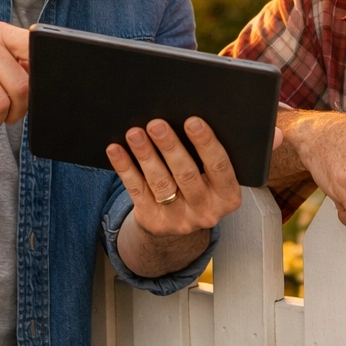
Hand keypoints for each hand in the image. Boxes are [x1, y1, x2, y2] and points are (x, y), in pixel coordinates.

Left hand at [106, 117, 243, 237]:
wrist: (180, 224)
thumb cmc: (200, 186)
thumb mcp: (213, 178)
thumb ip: (206, 157)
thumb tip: (184, 122)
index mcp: (228, 196)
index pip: (219, 166)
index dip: (205, 143)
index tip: (192, 121)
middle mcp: (206, 210)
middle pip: (187, 175)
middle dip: (170, 147)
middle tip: (156, 125)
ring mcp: (180, 219)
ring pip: (160, 183)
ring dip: (146, 156)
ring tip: (135, 134)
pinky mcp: (154, 221)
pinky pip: (138, 191)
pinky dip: (126, 169)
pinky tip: (117, 151)